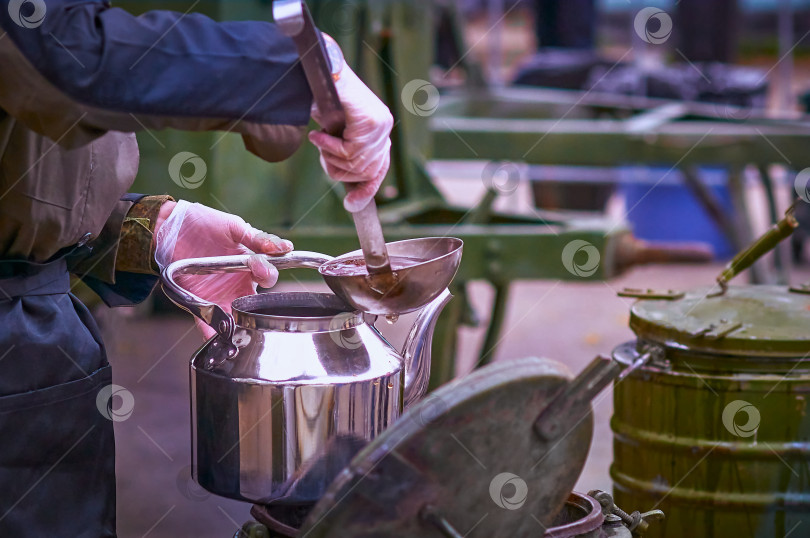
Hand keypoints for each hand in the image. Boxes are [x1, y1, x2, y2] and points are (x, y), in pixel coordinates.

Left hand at [154, 200, 292, 338]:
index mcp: (250, 265)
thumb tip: (285, 247)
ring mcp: (219, 294)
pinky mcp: (198, 301)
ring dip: (238, 323)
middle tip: (249, 303)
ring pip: (234, 314)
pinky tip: (216, 338)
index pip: (268, 276)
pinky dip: (212, 331)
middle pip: (255, 302)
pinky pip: (207, 320)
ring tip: (237, 326)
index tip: (262, 270)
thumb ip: (258, 238)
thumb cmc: (203, 223)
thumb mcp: (233, 226)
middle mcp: (237, 283)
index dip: (268, 275)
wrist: (169, 227)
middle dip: (257, 307)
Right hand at [309, 63, 393, 212]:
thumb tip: (354, 199)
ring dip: (330, 157)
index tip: (352, 205)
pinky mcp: (372, 123)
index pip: (379, 168)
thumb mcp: (335, 132)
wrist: (321, 69)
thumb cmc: (323, 98)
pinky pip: (349, 151)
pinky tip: (317, 136)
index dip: (366, 189)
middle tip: (322, 157)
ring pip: (355, 164)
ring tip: (318, 142)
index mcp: (379, 131)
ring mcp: (380, 125)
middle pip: (366, 171)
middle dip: (339, 170)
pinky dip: (328, 147)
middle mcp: (384, 128)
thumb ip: (345, 154)